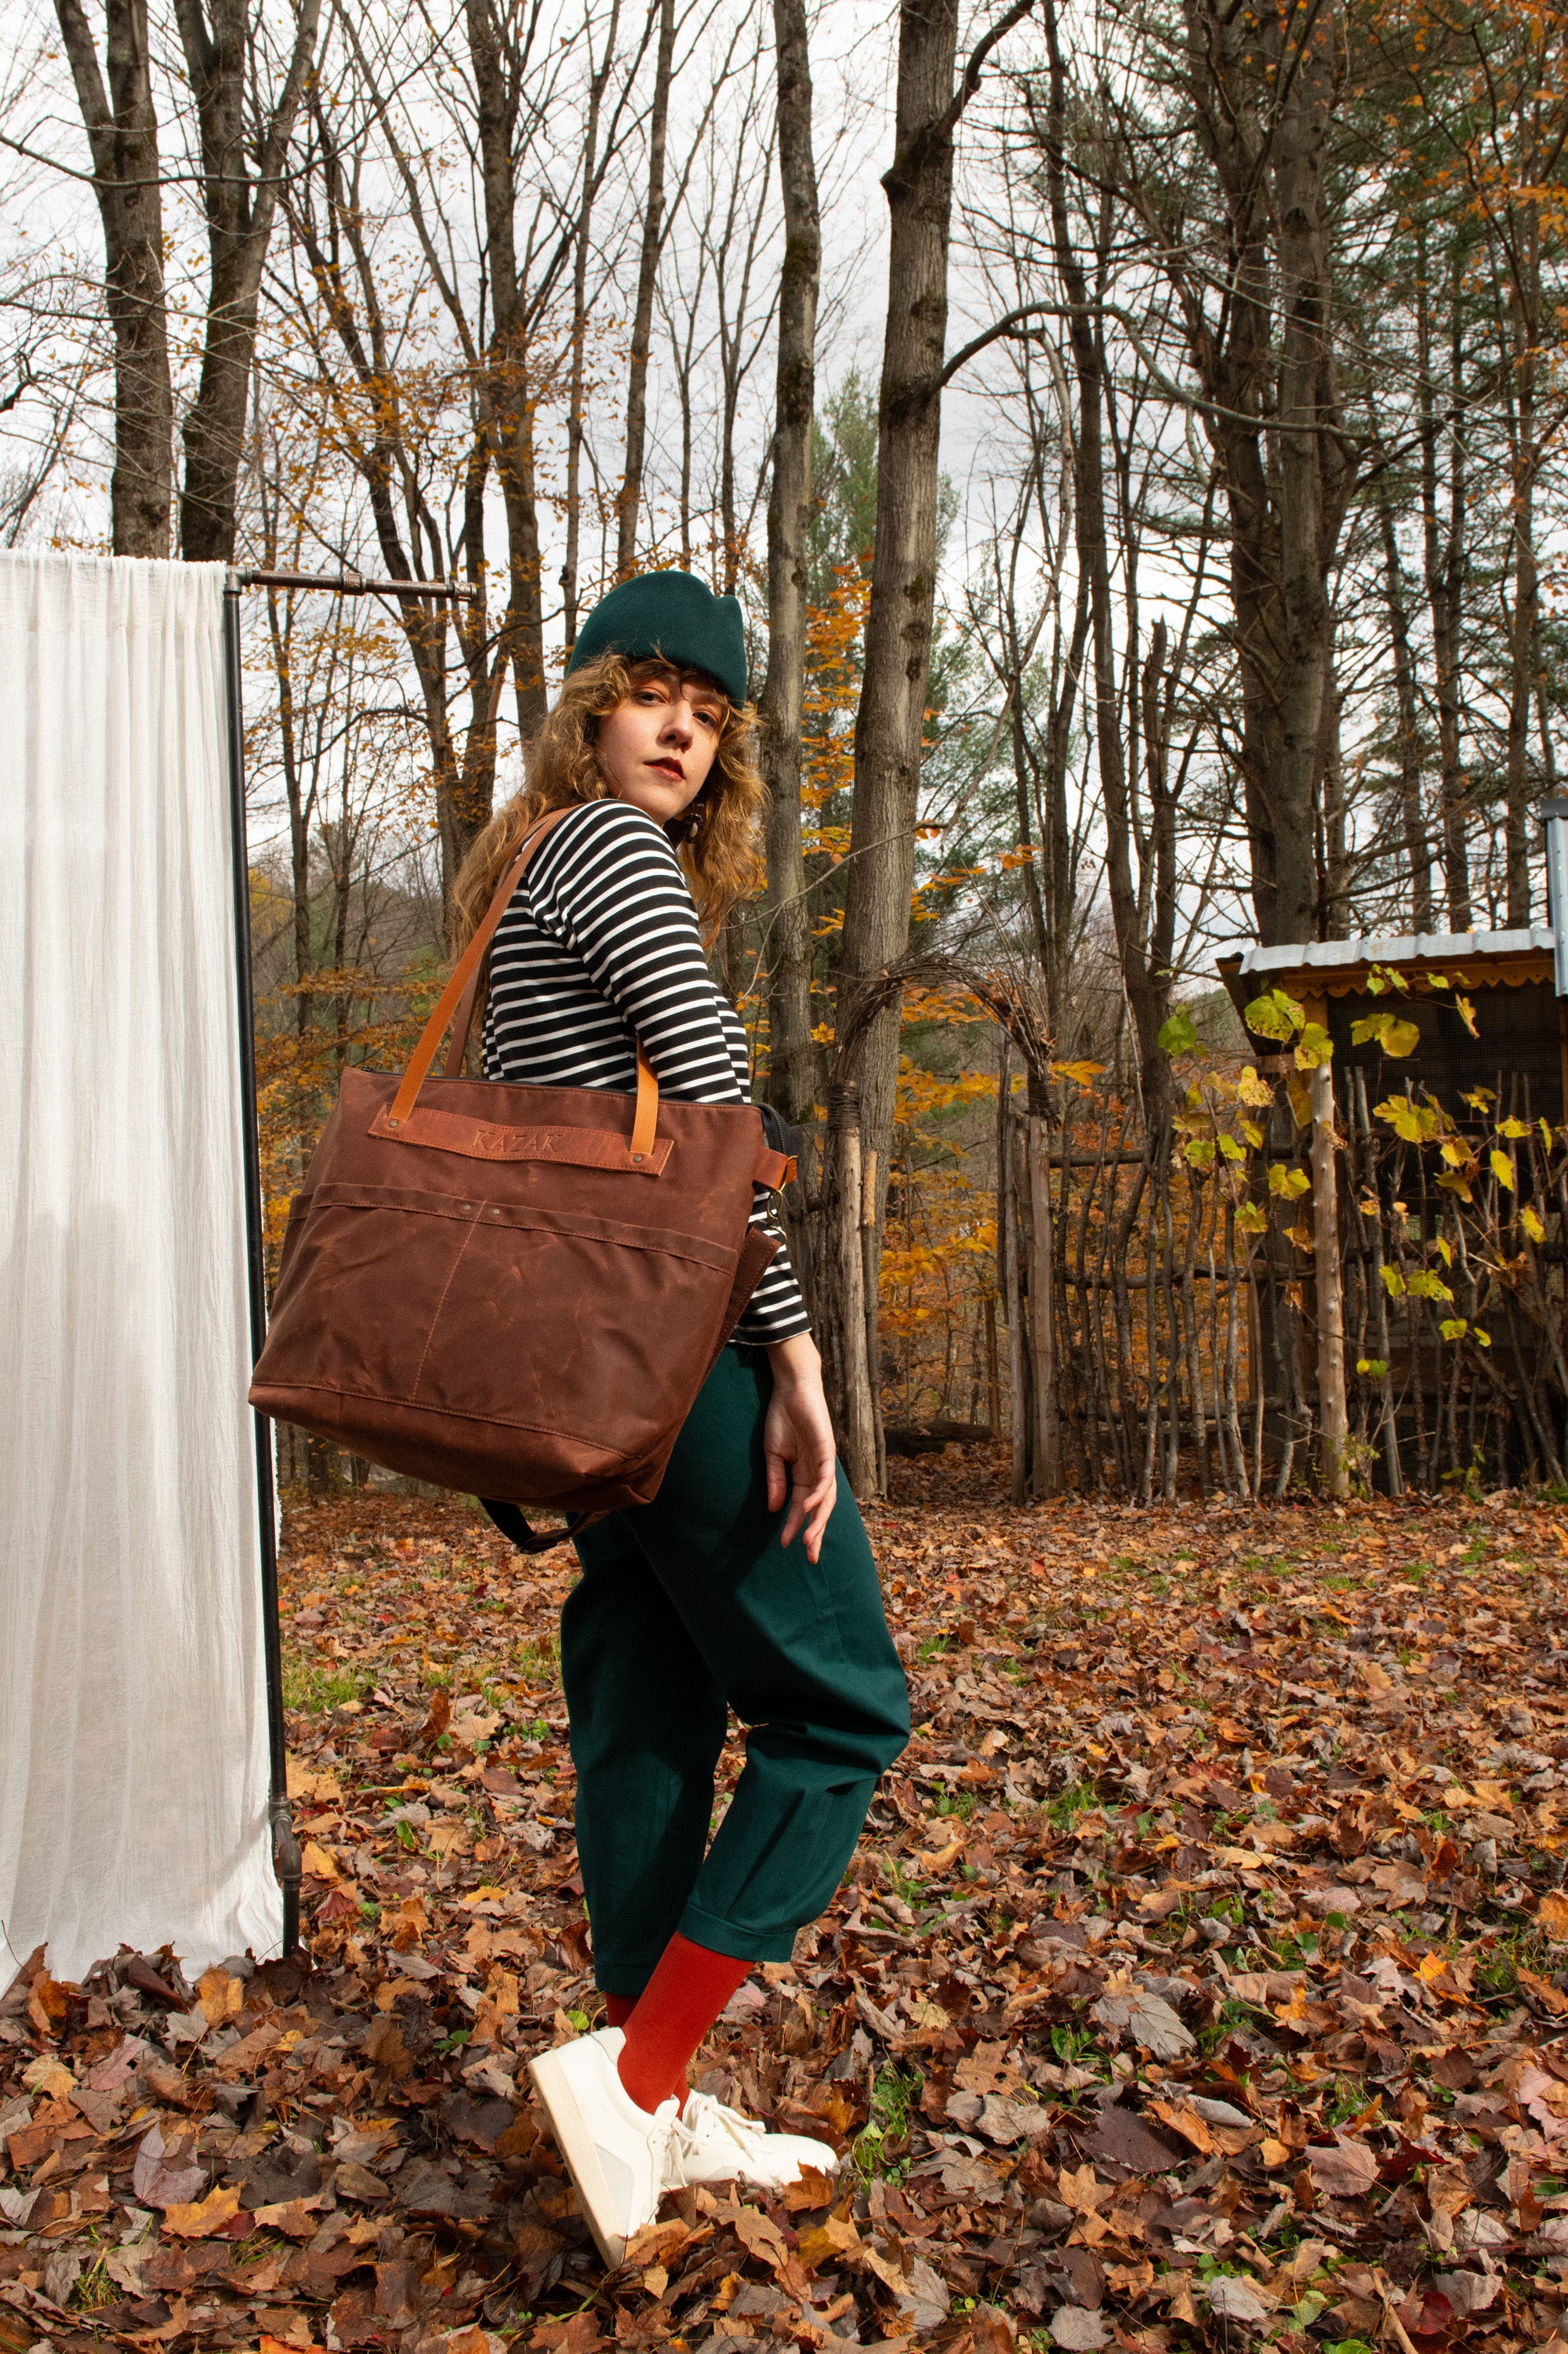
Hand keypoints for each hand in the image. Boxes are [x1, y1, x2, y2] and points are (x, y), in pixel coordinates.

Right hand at [763, 1335, 838, 1561]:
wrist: (790, 1387)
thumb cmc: (782, 1417)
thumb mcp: (772, 1454)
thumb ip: (776, 1481)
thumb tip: (776, 1510)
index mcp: (804, 1473)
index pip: (801, 1506)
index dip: (795, 1525)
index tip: (786, 1545)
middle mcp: (817, 1471)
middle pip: (820, 1508)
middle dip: (815, 1532)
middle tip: (810, 1557)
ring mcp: (824, 1461)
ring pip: (826, 1497)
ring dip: (818, 1519)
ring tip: (809, 1539)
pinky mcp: (827, 1448)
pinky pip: (825, 1476)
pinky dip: (818, 1493)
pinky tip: (809, 1507)